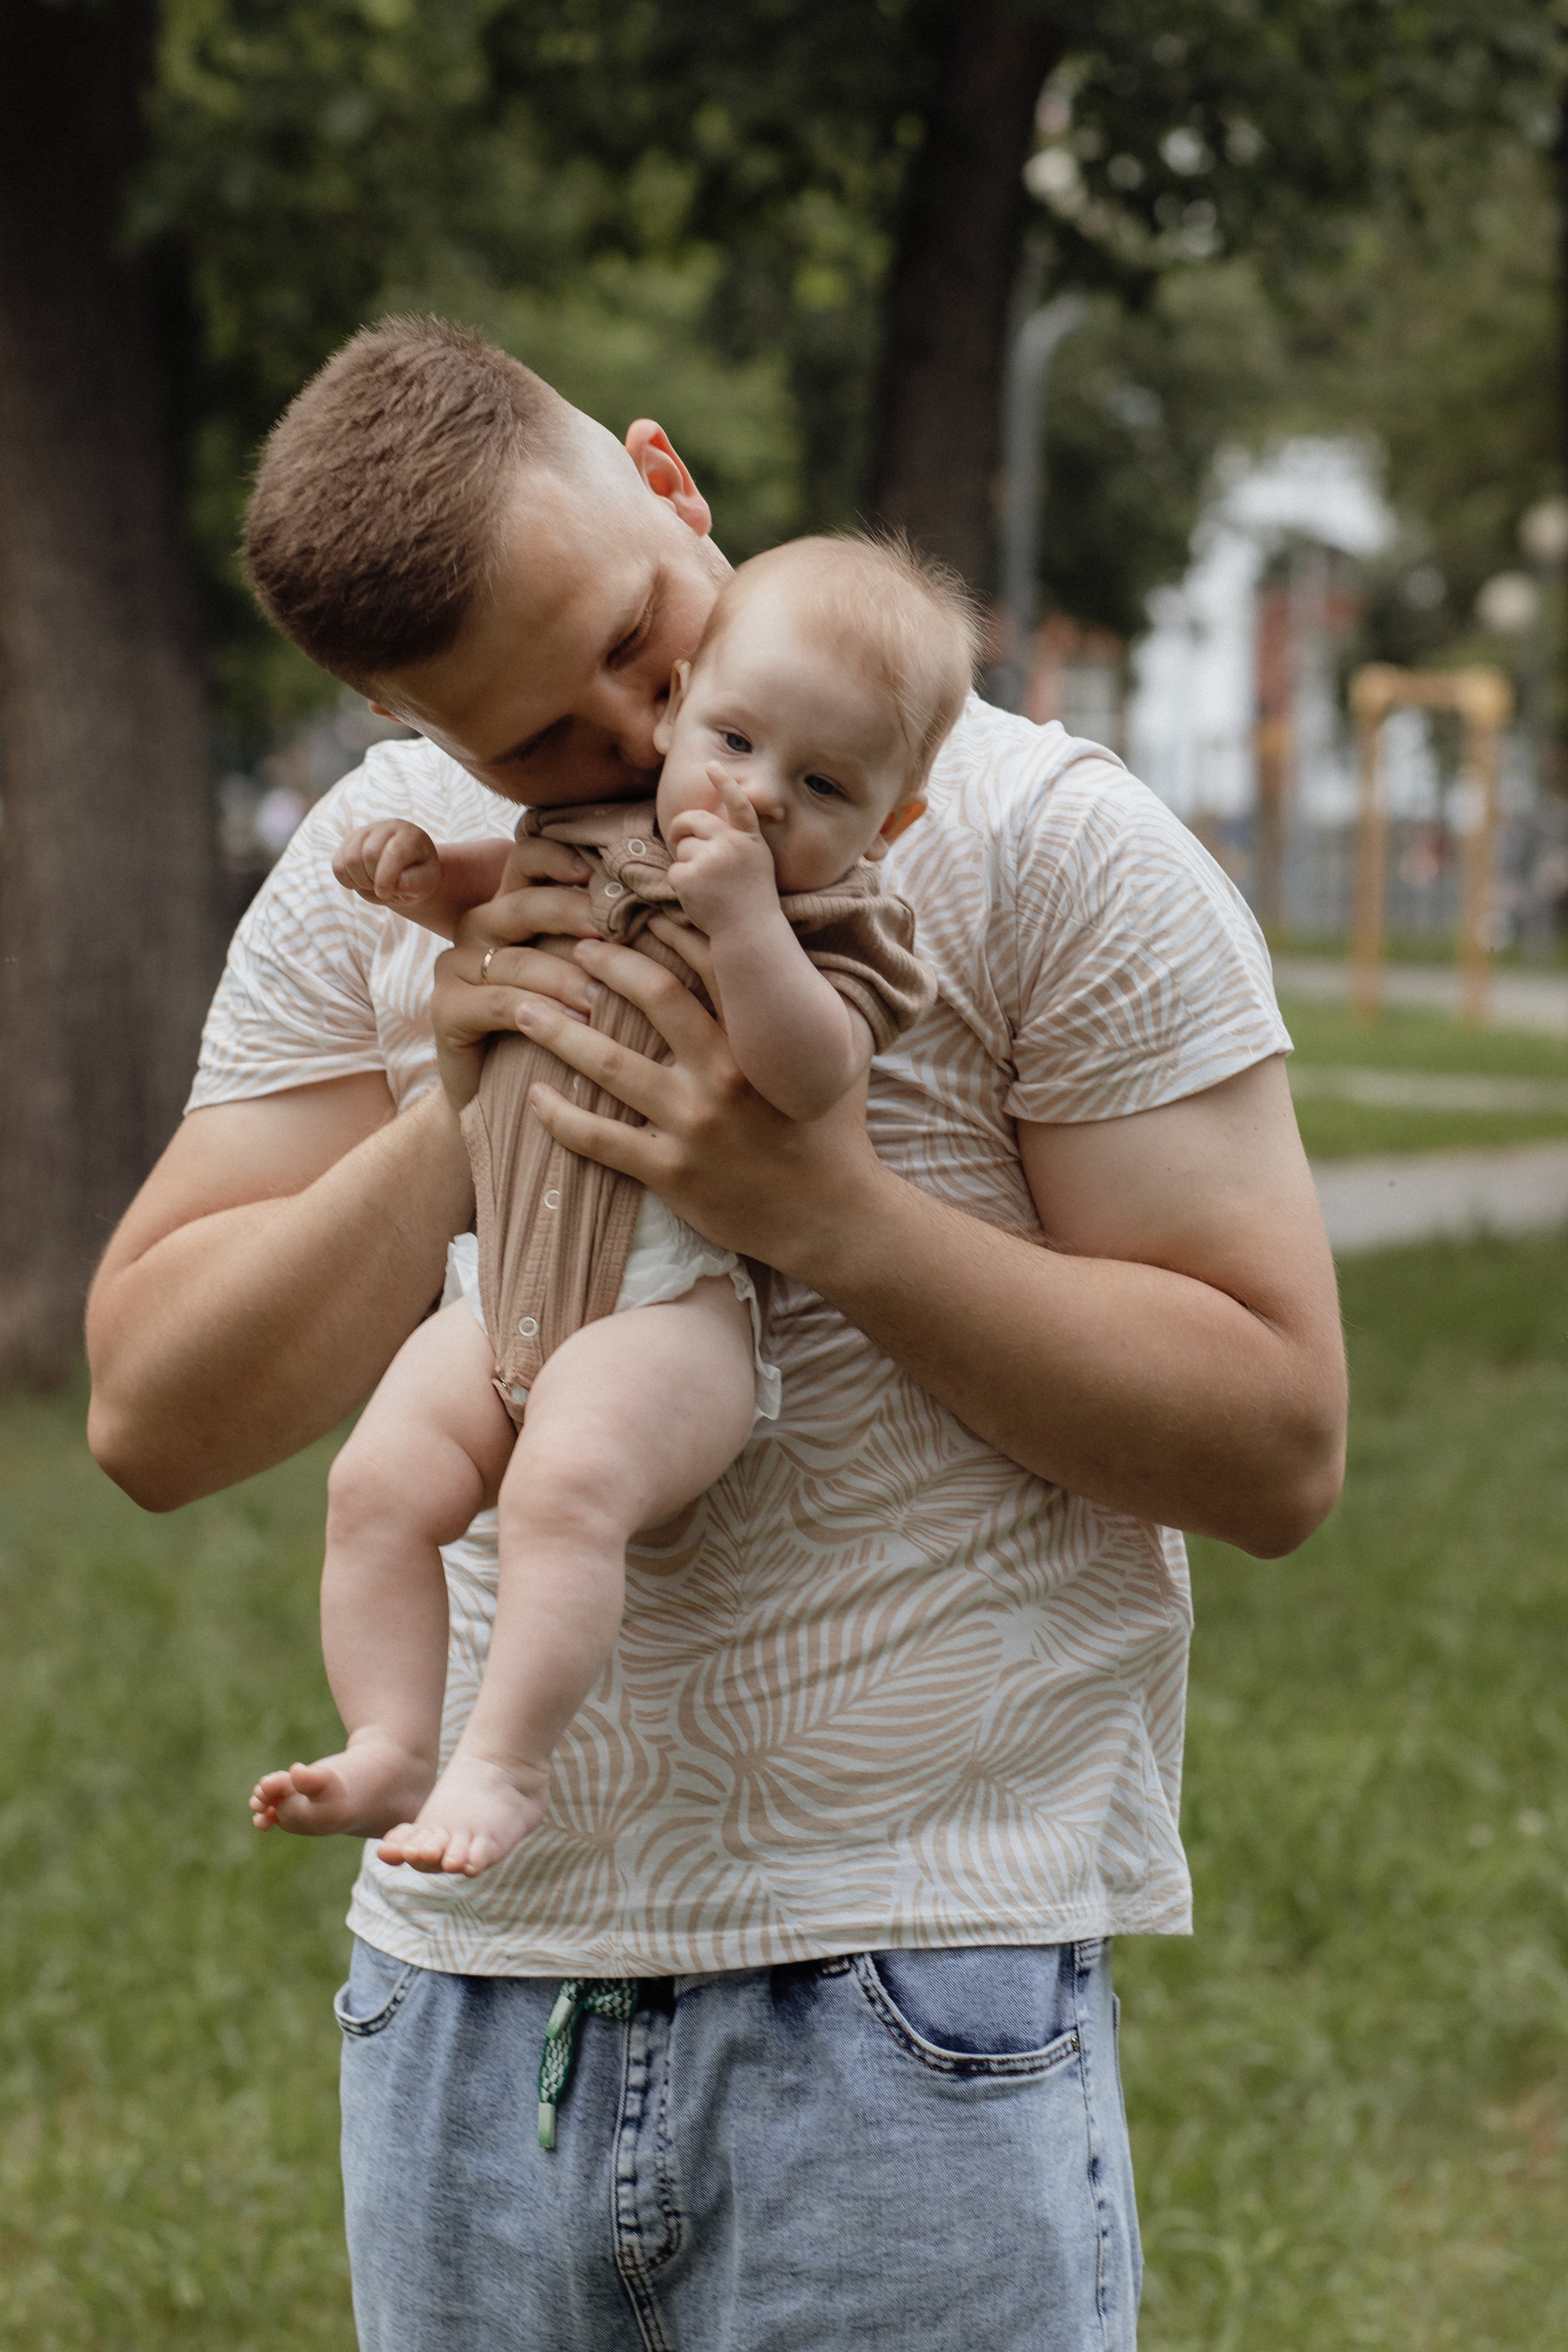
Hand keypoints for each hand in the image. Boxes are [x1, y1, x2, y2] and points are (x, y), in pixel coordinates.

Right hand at [334, 820, 441, 906]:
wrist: (405, 869)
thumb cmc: (418, 875)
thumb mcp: (427, 882)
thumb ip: (416, 883)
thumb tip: (394, 884)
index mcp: (411, 835)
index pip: (394, 852)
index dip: (387, 877)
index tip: (386, 894)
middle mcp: (387, 827)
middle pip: (368, 854)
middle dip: (374, 880)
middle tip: (384, 890)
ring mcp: (365, 831)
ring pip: (349, 859)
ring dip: (360, 882)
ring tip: (374, 886)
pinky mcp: (349, 841)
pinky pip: (338, 865)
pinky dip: (347, 881)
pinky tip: (362, 883)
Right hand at [430, 836, 602, 1110]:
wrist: (516, 1105)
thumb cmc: (568, 1037)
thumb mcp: (589, 979)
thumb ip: (607, 942)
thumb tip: (668, 912)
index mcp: (513, 908)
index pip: (526, 860)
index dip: (558, 856)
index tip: (600, 871)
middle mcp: (479, 928)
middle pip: (522, 904)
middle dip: (573, 915)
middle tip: (616, 933)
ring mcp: (455, 967)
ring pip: (516, 959)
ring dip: (565, 976)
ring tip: (604, 997)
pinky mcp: (446, 1010)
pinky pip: (498, 1002)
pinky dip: (541, 1012)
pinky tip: (575, 1024)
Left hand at [514, 935, 882, 1271]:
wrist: (829, 1217)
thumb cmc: (832, 1132)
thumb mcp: (837, 1060)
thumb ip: (808, 1009)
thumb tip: (783, 956)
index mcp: (762, 1040)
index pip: (711, 964)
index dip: (668, 930)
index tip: (634, 914)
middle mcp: (725, 1075)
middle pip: (653, 998)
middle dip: (606, 964)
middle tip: (571, 949)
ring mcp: (694, 1125)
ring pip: (609, 1064)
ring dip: (558, 1033)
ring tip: (523, 1009)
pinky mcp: (671, 1172)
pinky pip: (599, 1139)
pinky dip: (559, 1117)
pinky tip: (533, 1097)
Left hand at [665, 766, 776, 931]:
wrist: (750, 933)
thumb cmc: (752, 901)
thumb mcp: (756, 863)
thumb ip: (737, 841)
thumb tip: (706, 826)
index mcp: (749, 840)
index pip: (739, 805)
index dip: (725, 784)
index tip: (712, 766)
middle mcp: (731, 844)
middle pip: (694, 821)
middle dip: (680, 827)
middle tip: (675, 837)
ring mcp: (710, 860)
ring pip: (683, 848)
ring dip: (686, 863)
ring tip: (706, 886)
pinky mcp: (691, 877)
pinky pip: (674, 871)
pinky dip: (680, 884)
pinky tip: (697, 897)